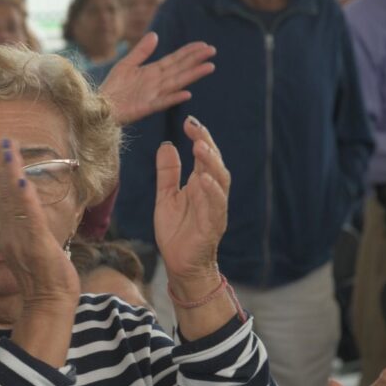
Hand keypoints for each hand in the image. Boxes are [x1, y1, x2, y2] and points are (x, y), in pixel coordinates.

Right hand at [0, 139, 79, 311]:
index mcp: (12, 234)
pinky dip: (22, 199)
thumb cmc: (46, 282)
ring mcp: (22, 238)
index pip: (7, 198)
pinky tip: (20, 182)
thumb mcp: (36, 252)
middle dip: (4, 166)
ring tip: (7, 150)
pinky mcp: (35, 245)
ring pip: (14, 201)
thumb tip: (33, 223)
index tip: (5, 151)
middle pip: (5, 194)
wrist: (49, 304)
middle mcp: (12, 233)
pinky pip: (28, 218)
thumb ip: (31, 235)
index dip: (5, 174)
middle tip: (2, 141)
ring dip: (10, 174)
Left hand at [100, 33, 214, 124]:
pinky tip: (186, 93)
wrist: (100, 106)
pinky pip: (162, 102)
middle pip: (180, 69)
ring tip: (209, 67)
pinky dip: (174, 98)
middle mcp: (156, 83)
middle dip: (196, 60)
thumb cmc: (112, 88)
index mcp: (152, 72)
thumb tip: (155, 35)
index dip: (189, 52)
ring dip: (192, 75)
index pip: (175, 60)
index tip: (204, 45)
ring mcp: (153, 95)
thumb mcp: (126, 64)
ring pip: (176, 83)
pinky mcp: (145, 107)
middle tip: (212, 51)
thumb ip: (141, 51)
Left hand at [154, 117, 228, 294]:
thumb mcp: (166, 197)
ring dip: (211, 164)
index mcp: (200, 184)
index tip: (189, 121)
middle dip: (207, 144)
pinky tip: (204, 180)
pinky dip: (211, 192)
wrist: (180, 263)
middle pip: (213, 163)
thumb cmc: (177, 231)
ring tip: (200, 147)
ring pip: (219, 181)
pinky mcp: (213, 224)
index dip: (198, 138)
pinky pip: (215, 206)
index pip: (203, 156)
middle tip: (196, 128)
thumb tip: (167, 145)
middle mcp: (210, 193)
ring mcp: (214, 208)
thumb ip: (168, 173)